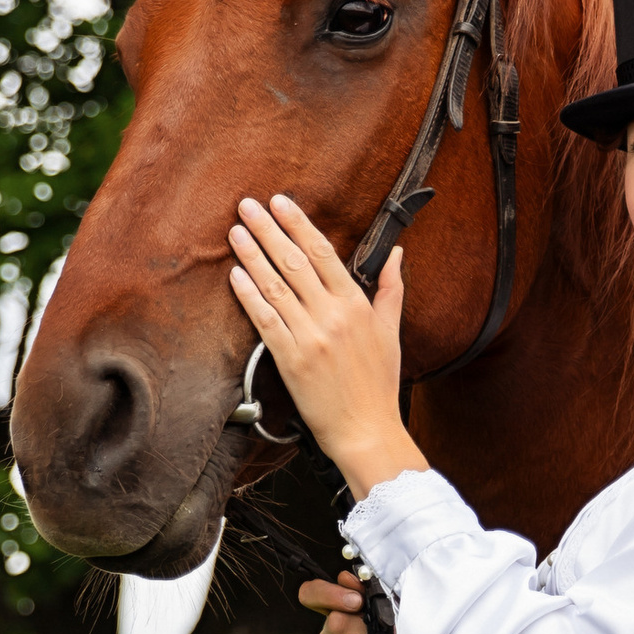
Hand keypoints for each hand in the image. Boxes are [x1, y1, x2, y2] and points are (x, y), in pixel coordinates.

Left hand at [229, 193, 427, 496]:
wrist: (366, 431)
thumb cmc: (379, 385)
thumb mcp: (391, 332)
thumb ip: (390, 289)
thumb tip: (397, 254)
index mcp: (356, 305)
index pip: (323, 253)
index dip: (298, 224)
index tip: (280, 203)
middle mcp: (331, 316)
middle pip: (293, 262)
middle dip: (268, 230)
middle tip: (247, 205)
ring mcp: (309, 337)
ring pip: (275, 286)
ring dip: (252, 256)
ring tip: (235, 232)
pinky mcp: (290, 360)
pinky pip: (265, 320)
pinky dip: (249, 295)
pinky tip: (235, 276)